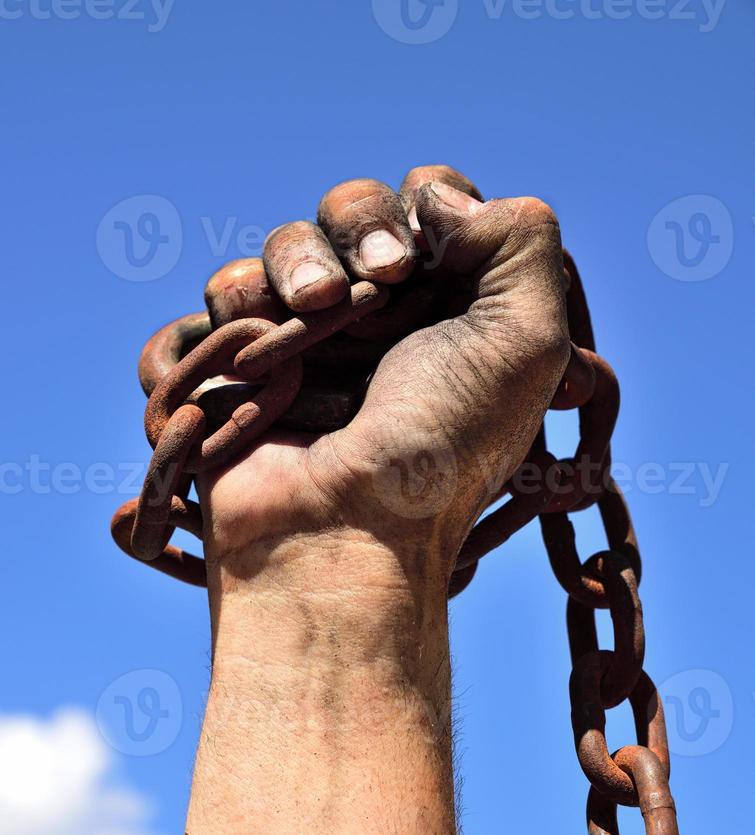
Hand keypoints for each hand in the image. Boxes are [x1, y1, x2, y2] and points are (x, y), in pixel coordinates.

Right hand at [200, 165, 569, 584]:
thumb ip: (520, 239)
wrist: (342, 530)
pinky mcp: (243, 368)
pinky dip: (238, 303)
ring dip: (293, 262)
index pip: (429, 202)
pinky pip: (225, 296)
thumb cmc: (439, 445)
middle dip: (356, 226)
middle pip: (352, 208)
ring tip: (311, 314)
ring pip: (286, 244)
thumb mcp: (525, 342)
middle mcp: (382, 321)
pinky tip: (255, 344)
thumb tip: (439, 199)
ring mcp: (308, 344)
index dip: (422, 208)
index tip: (419, 262)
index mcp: (451, 310)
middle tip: (372, 284)